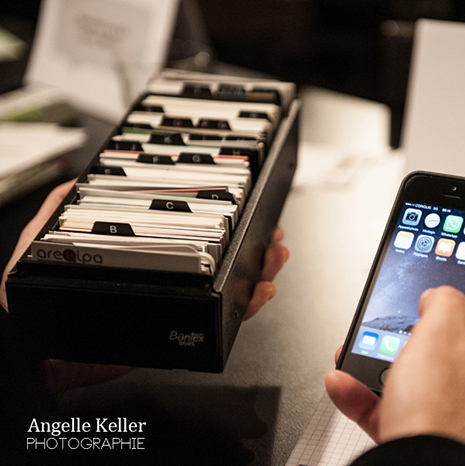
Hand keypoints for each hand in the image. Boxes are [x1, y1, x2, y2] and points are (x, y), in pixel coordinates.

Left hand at [1, 179, 288, 391]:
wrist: (43, 354)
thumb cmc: (42, 300)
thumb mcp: (45, 242)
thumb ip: (59, 208)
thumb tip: (78, 177)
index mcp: (145, 254)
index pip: (190, 232)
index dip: (220, 219)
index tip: (243, 205)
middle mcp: (169, 277)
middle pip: (222, 258)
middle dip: (255, 243)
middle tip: (273, 233)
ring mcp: (179, 304)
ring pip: (232, 286)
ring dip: (261, 270)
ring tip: (276, 257)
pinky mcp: (185, 332)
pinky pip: (227, 319)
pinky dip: (250, 306)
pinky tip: (261, 292)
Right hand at [325, 286, 464, 464]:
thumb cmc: (443, 415)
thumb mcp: (440, 335)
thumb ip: (444, 302)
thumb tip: (441, 295)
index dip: (463, 299)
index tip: (438, 294)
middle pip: (448, 350)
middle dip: (410, 336)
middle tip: (392, 330)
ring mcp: (458, 421)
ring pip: (416, 383)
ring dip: (380, 366)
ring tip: (356, 355)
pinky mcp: (429, 442)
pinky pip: (395, 413)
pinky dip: (368, 399)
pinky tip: (344, 386)